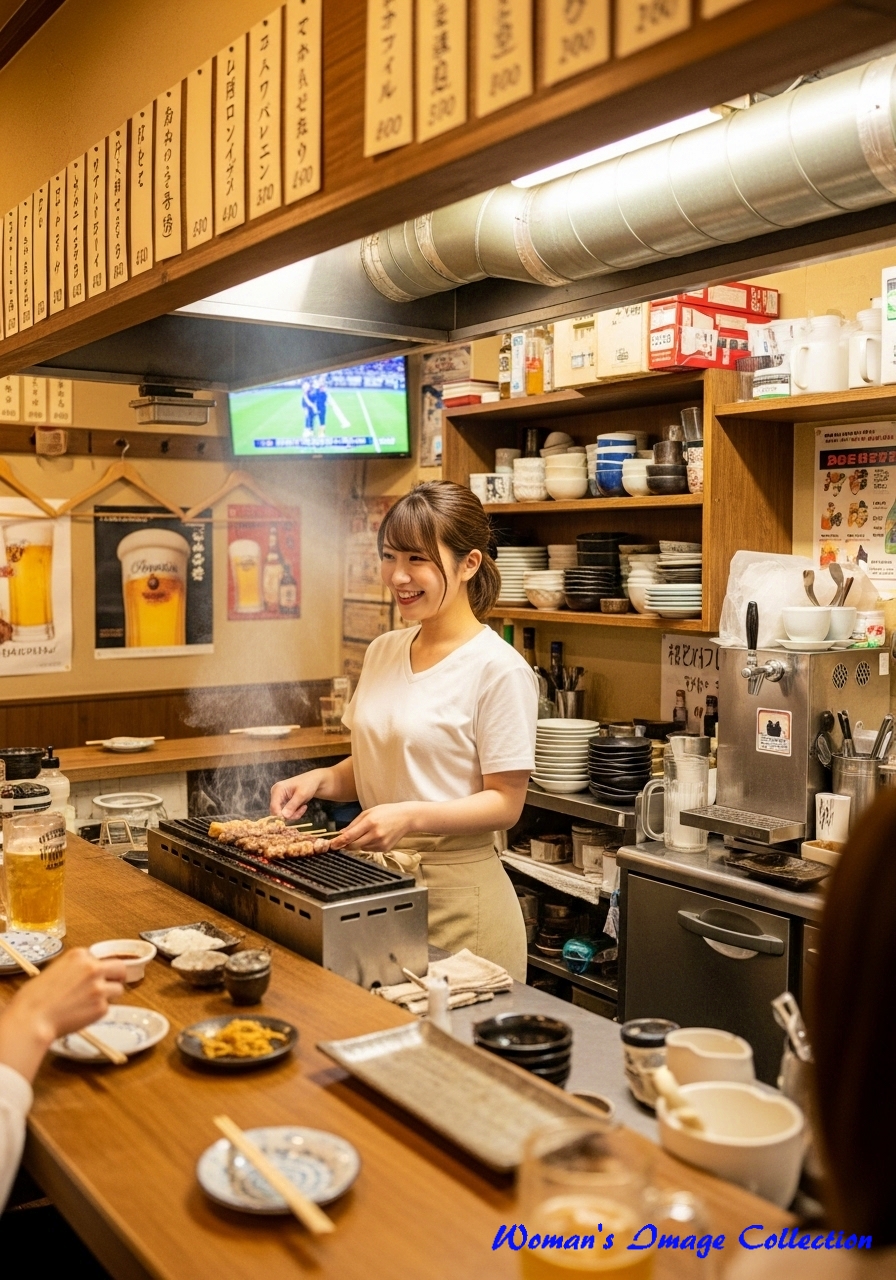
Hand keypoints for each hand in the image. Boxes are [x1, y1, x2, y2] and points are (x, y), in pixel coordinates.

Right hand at [0, 949, 126, 1081]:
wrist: (32, 1018)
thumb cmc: (34, 997)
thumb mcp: (54, 970)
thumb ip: (74, 969)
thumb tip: (85, 975)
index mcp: (79, 955)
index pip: (100, 958)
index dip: (97, 969)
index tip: (92, 977)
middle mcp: (93, 968)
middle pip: (120, 968)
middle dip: (116, 977)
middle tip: (110, 985)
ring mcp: (99, 987)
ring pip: (118, 989)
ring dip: (108, 996)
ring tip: (89, 1003)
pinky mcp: (101, 1007)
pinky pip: (107, 1008)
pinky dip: (97, 1012)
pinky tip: (81, 1014)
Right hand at [271, 770, 319, 819]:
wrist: (313, 780)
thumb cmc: (308, 784)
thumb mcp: (302, 795)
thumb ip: (292, 805)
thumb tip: (284, 816)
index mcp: (277, 789)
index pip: (274, 807)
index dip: (281, 816)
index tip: (293, 818)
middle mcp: (275, 794)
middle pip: (277, 812)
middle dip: (290, 815)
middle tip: (302, 811)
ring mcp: (278, 798)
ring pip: (282, 814)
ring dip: (294, 814)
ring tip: (304, 807)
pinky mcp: (282, 802)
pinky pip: (286, 813)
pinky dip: (295, 813)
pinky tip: (302, 807)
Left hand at [329, 802, 419, 851]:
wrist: (406, 817)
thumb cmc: (387, 812)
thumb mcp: (369, 812)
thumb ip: (354, 823)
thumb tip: (341, 833)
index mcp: (370, 822)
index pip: (350, 835)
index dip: (339, 842)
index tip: (331, 845)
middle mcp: (375, 834)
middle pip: (353, 845)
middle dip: (346, 844)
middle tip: (342, 841)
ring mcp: (381, 843)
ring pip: (361, 848)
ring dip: (358, 843)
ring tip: (367, 833)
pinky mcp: (385, 849)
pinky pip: (369, 849)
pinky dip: (367, 845)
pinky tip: (375, 836)